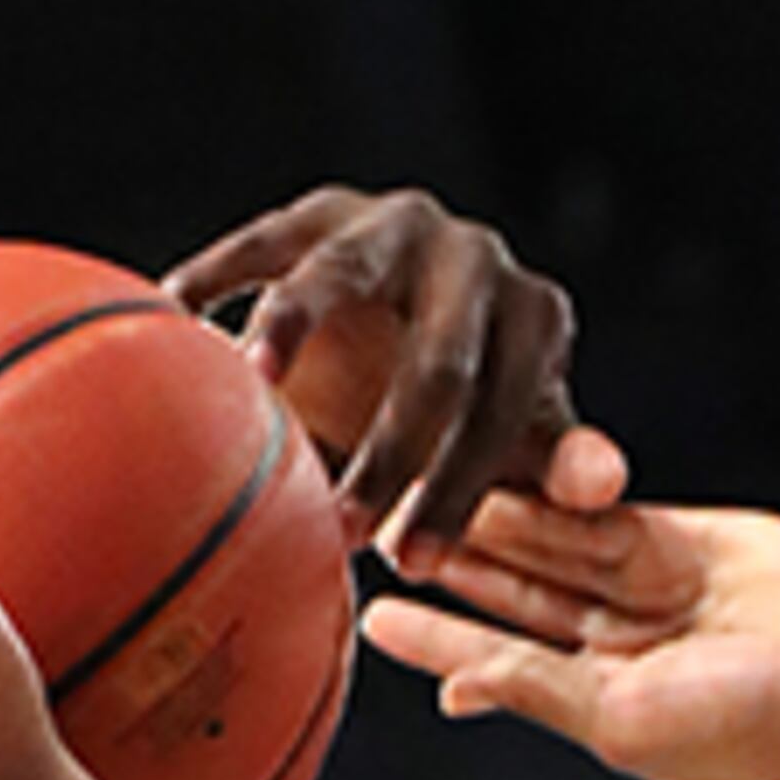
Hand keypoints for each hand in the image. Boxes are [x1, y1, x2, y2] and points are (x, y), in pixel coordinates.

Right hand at [165, 186, 623, 551]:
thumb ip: (558, 467)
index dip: (462, 492)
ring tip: (250, 389)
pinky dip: (215, 281)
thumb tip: (605, 482)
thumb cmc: (481, 412)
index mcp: (535, 318)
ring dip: (292, 334)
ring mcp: (389, 225)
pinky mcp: (316, 214)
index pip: (506, 412)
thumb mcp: (525, 445)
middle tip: (341, 526)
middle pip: (435, 356)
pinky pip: (259, 243)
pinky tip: (175, 320)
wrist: (423, 321)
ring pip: (338, 277)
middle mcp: (470, 255)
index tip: (412, 564)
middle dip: (389, 451)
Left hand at [362, 495, 779, 779]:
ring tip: (422, 485)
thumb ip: (534, 687)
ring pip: (554, 546)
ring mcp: (649, 592)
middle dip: (454, 561)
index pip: (500, 657)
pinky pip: (605, 514)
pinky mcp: (682, 542)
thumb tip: (454, 687)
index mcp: (597, 703)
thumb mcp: (616, 718)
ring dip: (491, 520)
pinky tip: (501, 472)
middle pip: (517, 594)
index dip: (439, 633)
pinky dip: (556, 498)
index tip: (376, 613)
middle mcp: (616, 648)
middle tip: (383, 525)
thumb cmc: (740, 727)